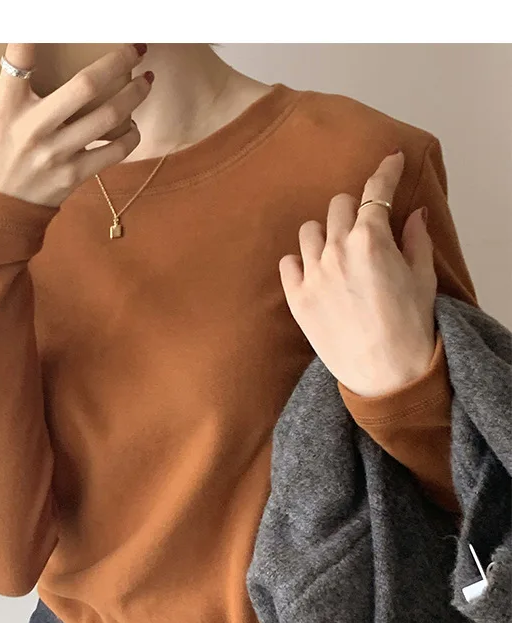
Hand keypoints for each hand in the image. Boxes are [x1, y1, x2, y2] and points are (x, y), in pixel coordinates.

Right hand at [0, 43, 151, 207]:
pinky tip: (132, 126)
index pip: (20, 59)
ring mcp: (57, 153)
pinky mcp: (73, 176)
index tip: (55, 18)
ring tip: (145, 82)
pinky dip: (130, 137)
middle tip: (135, 49)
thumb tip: (27, 64)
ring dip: (134, 95)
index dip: (34, 34)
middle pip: (87, 85)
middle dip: (118, 61)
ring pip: (108, 117)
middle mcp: (35, 128)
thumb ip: (6, 89)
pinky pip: (114, 153)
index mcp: (7, 107)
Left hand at [278, 149, 437, 397]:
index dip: (386, 172)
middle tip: (364, 224)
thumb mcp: (422, 277)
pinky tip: (314, 272)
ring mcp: (312, 274)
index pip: (376, 191)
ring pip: (309, 231)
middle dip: (354, 208)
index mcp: (371, 239)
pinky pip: (288, 263)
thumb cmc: (409, 326)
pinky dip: (300, 262)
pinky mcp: (296, 298)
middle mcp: (336, 250)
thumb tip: (413, 215)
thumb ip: (415, 240)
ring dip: (325, 233)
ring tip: (337, 252)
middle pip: (338, 206)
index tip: (391, 160)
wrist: (384, 373)